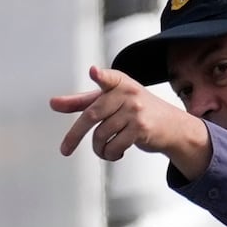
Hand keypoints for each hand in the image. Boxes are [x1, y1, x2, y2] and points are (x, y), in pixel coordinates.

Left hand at [50, 65, 210, 170]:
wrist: (172, 126)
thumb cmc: (137, 111)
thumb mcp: (111, 101)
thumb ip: (82, 102)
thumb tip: (54, 103)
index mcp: (119, 83)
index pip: (108, 77)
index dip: (101, 76)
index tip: (94, 72)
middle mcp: (127, 94)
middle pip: (92, 115)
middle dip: (75, 136)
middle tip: (65, 149)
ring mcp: (135, 111)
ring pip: (101, 135)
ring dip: (99, 148)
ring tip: (104, 149)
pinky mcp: (141, 129)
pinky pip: (114, 146)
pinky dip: (110, 154)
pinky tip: (116, 151)